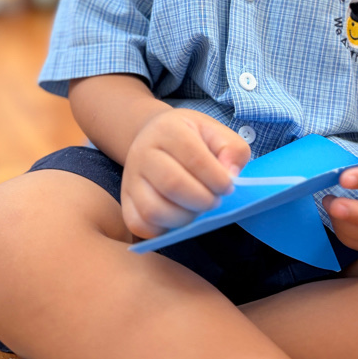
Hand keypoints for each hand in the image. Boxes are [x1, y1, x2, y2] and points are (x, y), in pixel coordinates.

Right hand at [122, 109, 250, 239]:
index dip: (217, 178)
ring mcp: (130, 178)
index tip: (228, 186)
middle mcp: (142, 152)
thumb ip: (232, 149)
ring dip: (184, 217)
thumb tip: (230, 176)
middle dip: (202, 200)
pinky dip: (163, 229)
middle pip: (172, 185)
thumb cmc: (190, 137)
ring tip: (197, 209)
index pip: (194, 158)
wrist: (154, 136)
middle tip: (215, 200)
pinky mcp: (125, 200)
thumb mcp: (215, 131)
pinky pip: (140, 225)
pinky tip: (178, 217)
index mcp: (167, 129)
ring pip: (153, 209)